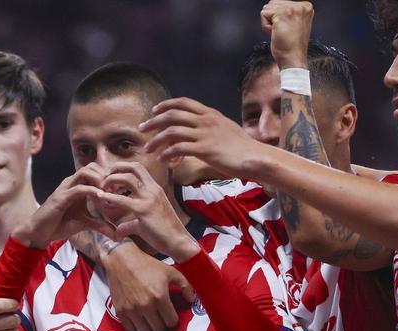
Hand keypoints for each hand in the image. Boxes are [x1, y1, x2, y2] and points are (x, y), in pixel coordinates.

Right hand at [13, 164, 115, 247]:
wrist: (40, 232)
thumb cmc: (61, 224)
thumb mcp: (85, 223)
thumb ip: (101, 225)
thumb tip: (117, 234)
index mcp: (78, 185)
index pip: (96, 170)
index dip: (109, 177)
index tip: (120, 189)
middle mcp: (72, 182)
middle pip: (92, 166)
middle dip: (106, 175)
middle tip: (117, 189)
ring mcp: (65, 188)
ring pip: (85, 172)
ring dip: (100, 179)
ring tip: (109, 192)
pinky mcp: (61, 197)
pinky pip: (78, 188)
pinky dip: (92, 191)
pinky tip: (101, 198)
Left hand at [92, 162, 201, 262]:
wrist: (179, 242)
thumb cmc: (164, 234)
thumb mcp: (144, 224)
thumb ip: (130, 224)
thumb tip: (117, 232)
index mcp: (155, 189)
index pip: (138, 168)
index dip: (122, 168)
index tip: (111, 176)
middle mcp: (153, 190)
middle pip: (133, 167)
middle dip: (115, 168)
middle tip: (103, 178)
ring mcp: (149, 198)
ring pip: (127, 178)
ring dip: (111, 180)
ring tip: (101, 187)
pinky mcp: (144, 210)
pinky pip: (123, 200)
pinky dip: (109, 197)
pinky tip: (100, 197)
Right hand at [102, 242, 195, 330]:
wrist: (122, 260)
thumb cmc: (148, 265)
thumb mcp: (170, 271)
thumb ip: (185, 285)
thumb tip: (191, 300)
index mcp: (160, 297)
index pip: (171, 322)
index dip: (173, 319)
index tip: (171, 314)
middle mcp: (146, 306)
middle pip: (159, 329)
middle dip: (162, 324)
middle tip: (161, 317)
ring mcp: (132, 310)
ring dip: (150, 328)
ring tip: (151, 320)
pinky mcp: (120, 311)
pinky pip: (131, 330)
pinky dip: (137, 328)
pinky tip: (140, 320)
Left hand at [140, 98, 266, 179]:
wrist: (255, 157)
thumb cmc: (242, 147)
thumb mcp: (226, 128)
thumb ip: (211, 126)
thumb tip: (200, 128)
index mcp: (210, 114)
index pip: (183, 102)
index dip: (166, 105)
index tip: (154, 111)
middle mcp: (205, 120)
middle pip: (172, 115)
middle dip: (153, 121)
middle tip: (142, 129)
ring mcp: (204, 134)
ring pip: (171, 131)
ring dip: (156, 140)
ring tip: (148, 148)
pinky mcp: (204, 150)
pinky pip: (178, 149)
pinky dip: (167, 154)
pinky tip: (162, 160)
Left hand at [260, 1, 313, 67]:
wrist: (293, 59)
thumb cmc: (292, 46)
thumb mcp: (293, 23)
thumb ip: (288, 12)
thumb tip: (275, 7)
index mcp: (306, 7)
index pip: (280, 3)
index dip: (278, 18)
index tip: (288, 29)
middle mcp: (302, 6)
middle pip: (273, 3)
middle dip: (273, 19)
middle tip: (283, 32)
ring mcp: (293, 9)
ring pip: (268, 8)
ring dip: (269, 22)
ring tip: (280, 32)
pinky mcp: (283, 14)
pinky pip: (263, 14)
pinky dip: (265, 26)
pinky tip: (276, 33)